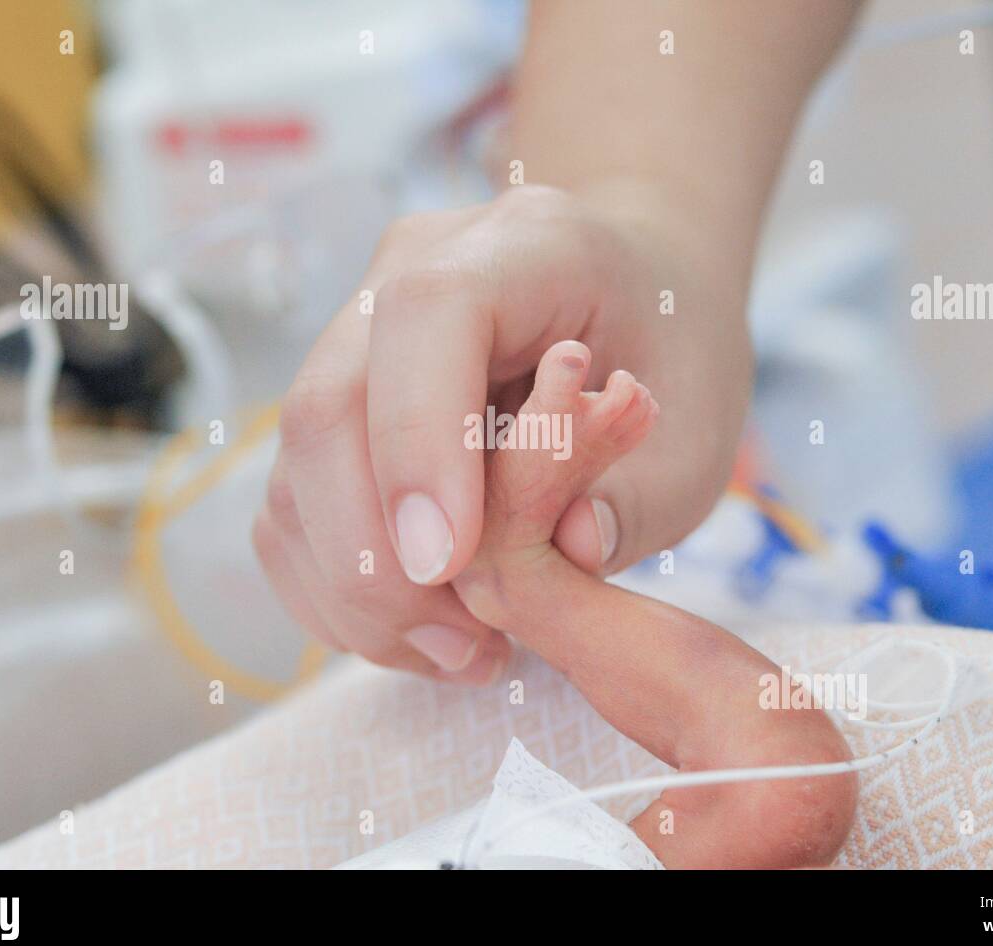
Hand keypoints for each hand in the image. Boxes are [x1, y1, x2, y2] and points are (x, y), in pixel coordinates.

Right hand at [253, 183, 752, 681]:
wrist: (632, 292)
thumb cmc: (671, 351)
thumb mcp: (698, 428)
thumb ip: (637, 493)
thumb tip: (567, 554)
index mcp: (520, 246)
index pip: (428, 316)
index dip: (419, 442)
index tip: (449, 565)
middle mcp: (407, 274)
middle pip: (327, 407)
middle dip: (376, 555)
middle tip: (466, 647)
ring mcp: (354, 335)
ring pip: (296, 470)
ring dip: (358, 589)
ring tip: (459, 652)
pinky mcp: (335, 406)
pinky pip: (294, 507)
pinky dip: (339, 588)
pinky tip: (420, 630)